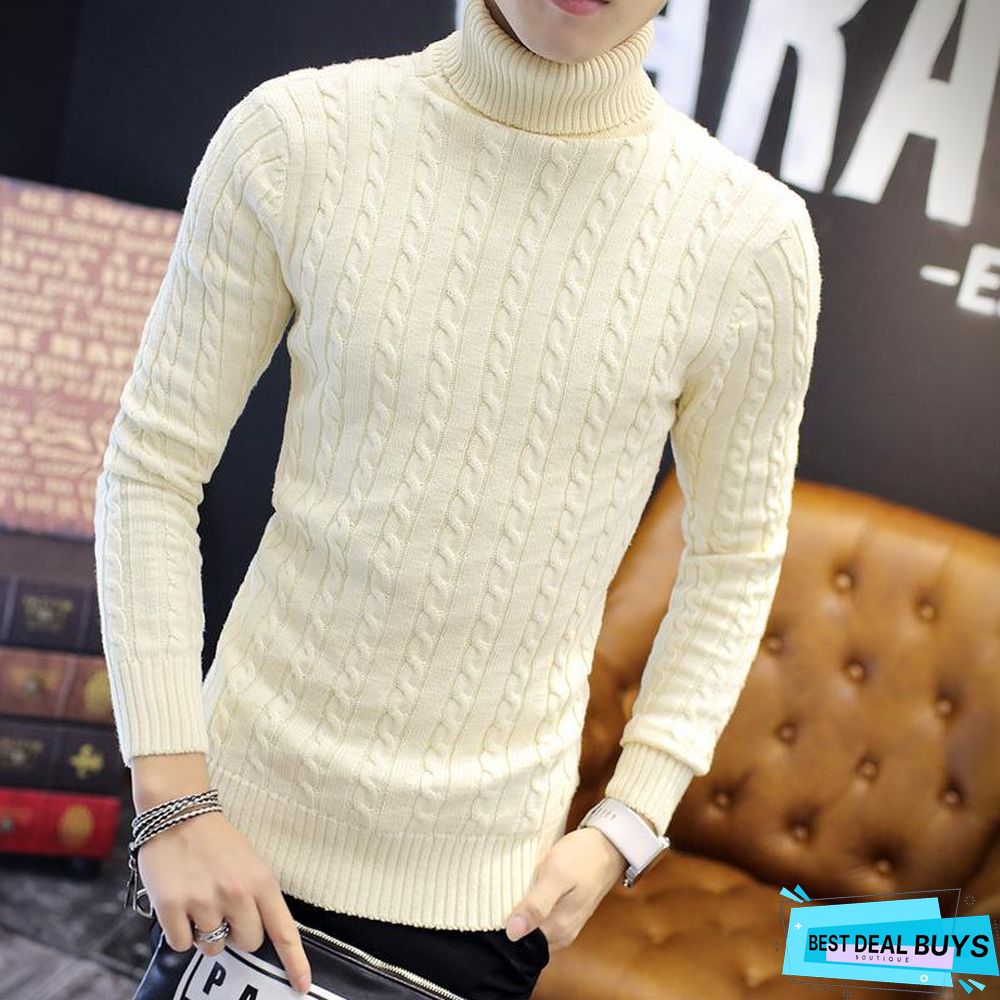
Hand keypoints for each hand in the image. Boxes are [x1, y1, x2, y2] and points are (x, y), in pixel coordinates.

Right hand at [138, 809, 312, 994]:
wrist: (178, 813)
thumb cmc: (218, 841)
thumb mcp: (251, 863)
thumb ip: (258, 897)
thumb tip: (259, 935)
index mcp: (262, 881)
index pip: (283, 930)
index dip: (294, 962)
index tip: (301, 987)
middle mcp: (237, 894)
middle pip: (247, 944)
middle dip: (237, 934)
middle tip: (225, 908)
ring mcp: (204, 902)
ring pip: (212, 947)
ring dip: (206, 932)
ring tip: (200, 900)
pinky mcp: (173, 907)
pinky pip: (182, 944)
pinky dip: (180, 931)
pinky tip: (180, 904)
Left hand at [504, 827, 627, 951]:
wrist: (609, 844)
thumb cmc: (583, 858)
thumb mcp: (556, 876)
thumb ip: (536, 906)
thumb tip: (512, 933)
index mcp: (558, 931)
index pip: (519, 941)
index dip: (504, 925)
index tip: (497, 904)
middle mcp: (562, 934)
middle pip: (525, 936)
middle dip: (512, 917)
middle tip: (505, 891)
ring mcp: (565, 923)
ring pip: (533, 925)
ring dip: (523, 908)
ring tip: (516, 886)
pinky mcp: (566, 911)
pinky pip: (542, 916)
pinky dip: (533, 903)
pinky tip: (529, 886)